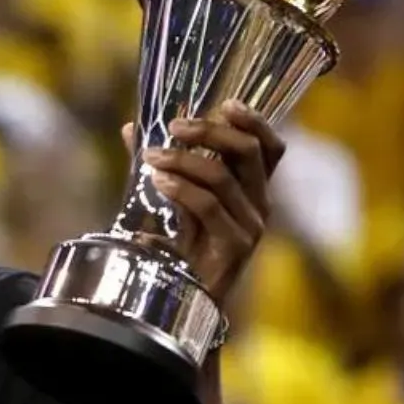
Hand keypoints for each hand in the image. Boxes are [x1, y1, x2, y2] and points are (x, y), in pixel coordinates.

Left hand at [124, 100, 281, 302]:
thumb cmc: (183, 248)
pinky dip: (181, 188)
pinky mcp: (235, 246)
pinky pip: (208, 206)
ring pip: (223, 177)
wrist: (187, 298)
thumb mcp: (174, 199)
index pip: (271, 148)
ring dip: (183, 160)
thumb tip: (132, 127)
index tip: (226, 105)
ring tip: (151, 157)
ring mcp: (251, 227)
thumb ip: (161, 163)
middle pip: (249, 153)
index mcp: (253, 190)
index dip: (255, 122)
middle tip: (174, 127)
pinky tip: (158, 181)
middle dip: (210, 132)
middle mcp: (260, 205)